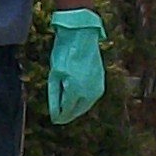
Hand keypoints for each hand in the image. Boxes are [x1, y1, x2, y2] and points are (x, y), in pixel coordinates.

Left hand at [46, 7, 106, 123]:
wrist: (81, 36)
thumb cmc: (64, 54)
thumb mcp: (54, 76)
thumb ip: (54, 97)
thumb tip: (54, 114)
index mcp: (76, 91)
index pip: (67, 112)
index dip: (59, 116)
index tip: (54, 119)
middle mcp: (89, 93)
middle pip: (77, 111)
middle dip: (68, 114)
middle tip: (59, 114)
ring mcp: (98, 88)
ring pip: (85, 105)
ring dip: (76, 107)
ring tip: (66, 106)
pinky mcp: (101, 83)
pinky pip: (91, 97)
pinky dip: (83, 99)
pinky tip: (76, 96)